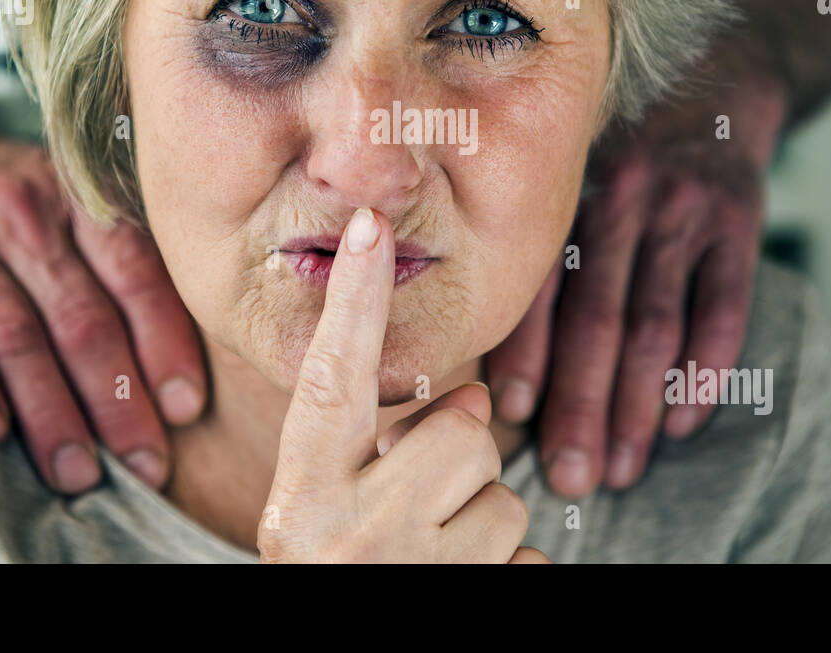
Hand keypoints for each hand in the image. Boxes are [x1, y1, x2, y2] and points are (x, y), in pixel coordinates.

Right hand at [0, 123, 205, 492]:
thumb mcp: (64, 202)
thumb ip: (114, 260)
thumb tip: (174, 361)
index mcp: (79, 197)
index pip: (136, 273)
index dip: (165, 343)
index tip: (184, 408)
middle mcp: (23, 211)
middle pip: (82, 317)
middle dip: (119, 401)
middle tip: (144, 464)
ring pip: (15, 335)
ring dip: (51, 413)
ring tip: (79, 472)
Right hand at [259, 207, 548, 563]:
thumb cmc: (338, 570)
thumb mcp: (325, 509)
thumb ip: (376, 447)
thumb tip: (478, 400)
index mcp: (302, 489)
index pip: (331, 376)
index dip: (353, 299)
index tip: (370, 225)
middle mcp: (345, 529)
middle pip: (465, 433)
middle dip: (458, 457)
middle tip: (415, 499)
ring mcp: (408, 575)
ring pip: (504, 499)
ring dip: (481, 524)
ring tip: (428, 558)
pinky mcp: (472, 606)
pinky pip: (527, 562)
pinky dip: (504, 575)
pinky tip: (454, 590)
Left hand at [485, 73, 787, 497]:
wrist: (715, 76)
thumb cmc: (619, 146)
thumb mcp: (570, 168)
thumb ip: (540, 238)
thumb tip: (491, 344)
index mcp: (566, 190)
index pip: (541, 284)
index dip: (525, 353)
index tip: (511, 418)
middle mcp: (620, 197)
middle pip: (598, 318)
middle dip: (581, 406)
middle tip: (569, 475)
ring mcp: (684, 208)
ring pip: (656, 324)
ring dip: (636, 406)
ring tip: (620, 468)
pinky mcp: (740, 219)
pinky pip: (724, 306)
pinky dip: (704, 370)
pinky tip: (681, 422)